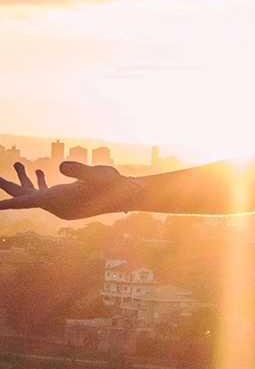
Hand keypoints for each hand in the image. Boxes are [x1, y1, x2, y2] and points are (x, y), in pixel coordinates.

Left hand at [0, 160, 142, 219]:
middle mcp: (57, 206)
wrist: (128, 195)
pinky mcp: (67, 200)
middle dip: (9, 185)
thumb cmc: (114, 184)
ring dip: (24, 179)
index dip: (8, 202)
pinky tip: (37, 171)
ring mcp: (61, 204)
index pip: (26, 202)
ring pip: (34, 193)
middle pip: (25, 196)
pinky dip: (38, 182)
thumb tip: (61, 166)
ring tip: (17, 163)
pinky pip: (45, 192)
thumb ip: (80, 170)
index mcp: (59, 201)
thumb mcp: (98, 175)